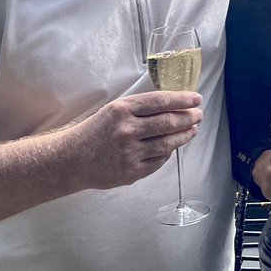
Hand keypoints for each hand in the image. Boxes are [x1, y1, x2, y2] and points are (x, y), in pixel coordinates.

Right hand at [72, 90, 202, 189]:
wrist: (72, 159)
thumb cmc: (95, 131)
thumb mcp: (114, 110)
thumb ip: (140, 108)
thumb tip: (173, 105)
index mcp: (122, 110)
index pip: (160, 101)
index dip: (182, 100)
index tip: (196, 99)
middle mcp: (127, 130)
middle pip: (168, 122)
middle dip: (188, 118)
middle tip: (198, 115)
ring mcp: (129, 153)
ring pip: (167, 143)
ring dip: (184, 136)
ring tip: (192, 130)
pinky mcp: (131, 172)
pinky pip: (158, 161)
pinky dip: (168, 152)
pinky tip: (173, 146)